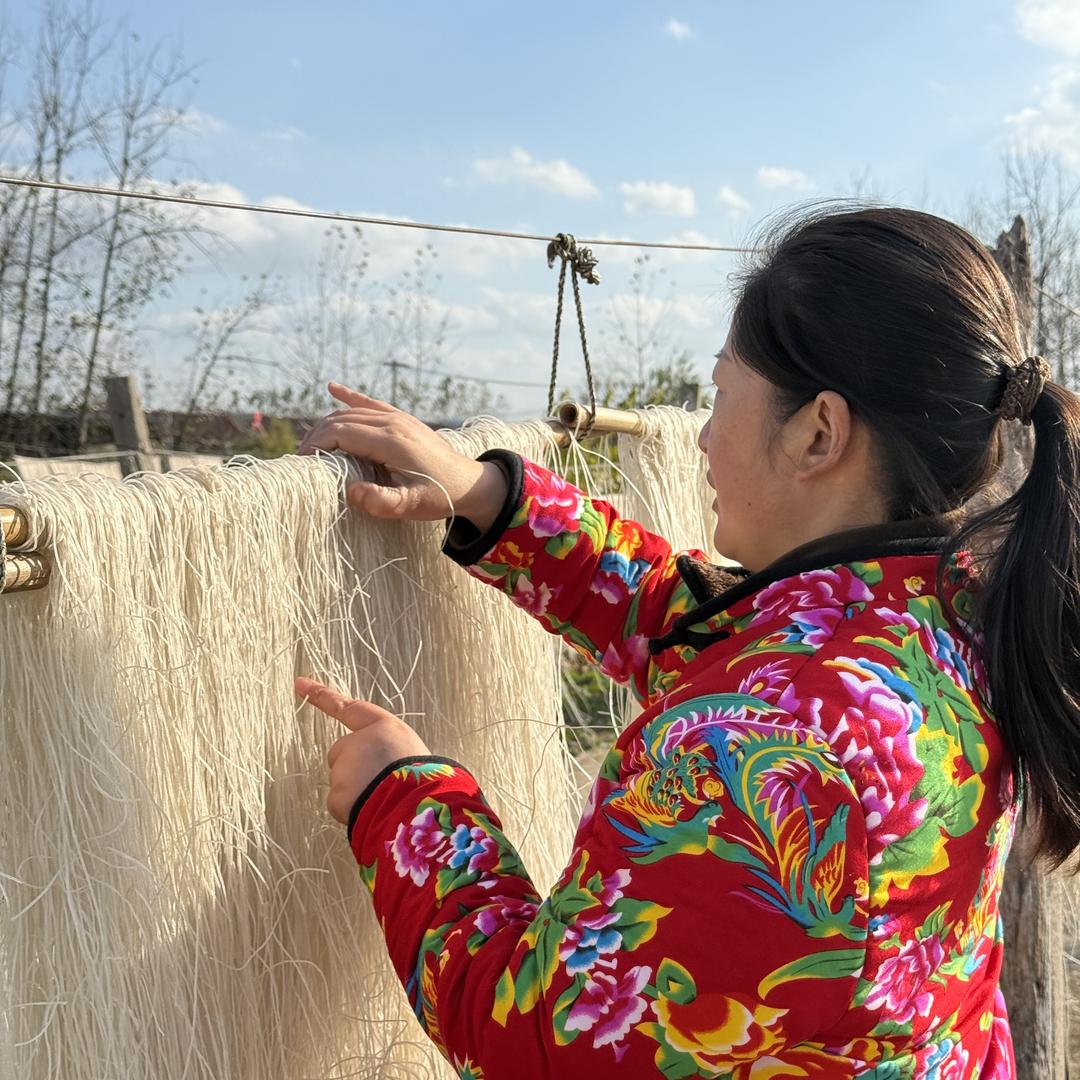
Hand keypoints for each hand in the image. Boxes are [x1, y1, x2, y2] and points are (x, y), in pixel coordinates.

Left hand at [296, 676, 430, 824]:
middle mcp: (358, 742)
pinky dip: (352, 811)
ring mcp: (344, 768)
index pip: (348, 708)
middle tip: (382, 782)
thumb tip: (375, 769)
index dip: (322, 696)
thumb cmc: (423, 779)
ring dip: (357, 791)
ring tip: (383, 798)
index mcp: (383, 727)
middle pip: (342, 754)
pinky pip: (341, 805)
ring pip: (343, 783)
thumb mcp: (411, 751)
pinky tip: (372, 810)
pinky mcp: (337, 794)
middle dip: (354, 769)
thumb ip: (386, 751)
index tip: (299, 682)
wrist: (417, 805)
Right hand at [298, 382, 508, 529]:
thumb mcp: (412, 506)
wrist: (471, 482)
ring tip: (309, 445)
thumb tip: (350, 493)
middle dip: (316, 436)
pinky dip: (349, 397)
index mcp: (391, 441)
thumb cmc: (440, 496)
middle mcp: (393, 422)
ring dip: (327, 424)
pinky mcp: (403, 419)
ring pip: (352, 412)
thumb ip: (382, 502)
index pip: (341, 433)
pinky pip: (370, 404)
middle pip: (341, 420)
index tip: (301, 463)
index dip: (316, 445)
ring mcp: (398, 417)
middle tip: (299, 459)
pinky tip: (333, 388)